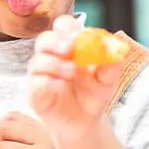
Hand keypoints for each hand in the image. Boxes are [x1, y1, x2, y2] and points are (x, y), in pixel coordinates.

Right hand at [28, 15, 121, 140]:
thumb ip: (111, 62)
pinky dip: (49, 82)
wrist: (86, 122)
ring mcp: (41, 75)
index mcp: (68, 47)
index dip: (67, 26)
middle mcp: (51, 57)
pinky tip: (62, 86)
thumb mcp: (108, 78)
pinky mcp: (35, 94)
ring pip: (37, 61)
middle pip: (44, 40)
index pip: (61, 27)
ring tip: (72, 71)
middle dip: (56, 41)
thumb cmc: (93, 95)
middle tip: (70, 47)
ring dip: (55, 63)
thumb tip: (112, 47)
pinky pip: (36, 84)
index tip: (78, 32)